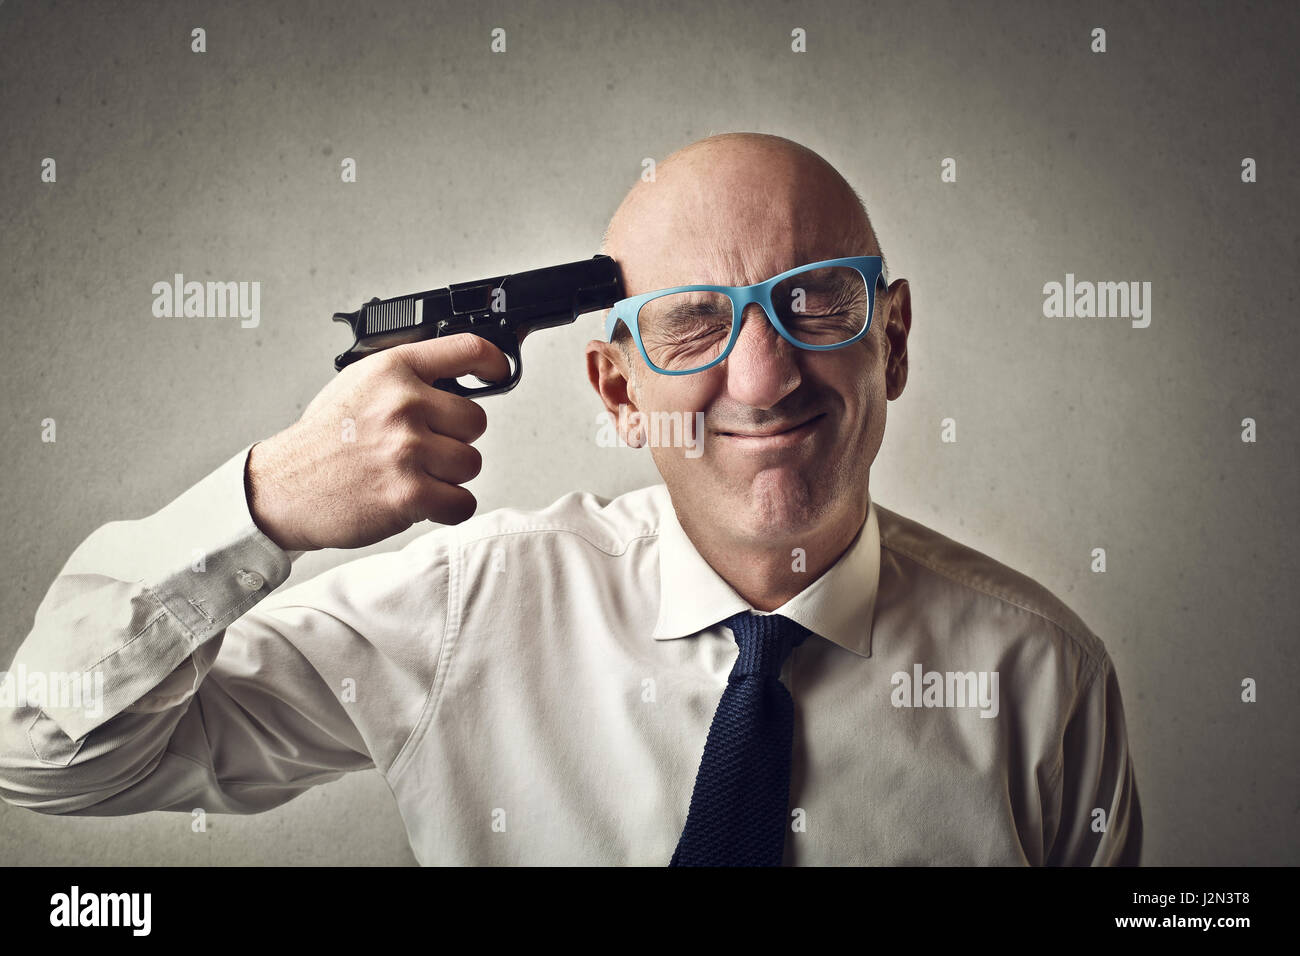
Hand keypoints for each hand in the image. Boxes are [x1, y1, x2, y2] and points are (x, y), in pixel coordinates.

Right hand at [245, 333, 509, 551]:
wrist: (284, 487)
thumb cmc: (324, 440)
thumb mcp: (360, 385)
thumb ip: (408, 377)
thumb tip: (462, 375)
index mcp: (392, 371)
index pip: (466, 349)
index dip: (492, 361)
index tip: (497, 371)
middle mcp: (402, 405)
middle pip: (476, 421)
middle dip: (455, 439)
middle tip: (422, 449)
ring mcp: (407, 450)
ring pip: (471, 463)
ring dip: (449, 476)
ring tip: (412, 474)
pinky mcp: (410, 494)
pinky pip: (463, 503)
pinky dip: (447, 507)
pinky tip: (419, 500)